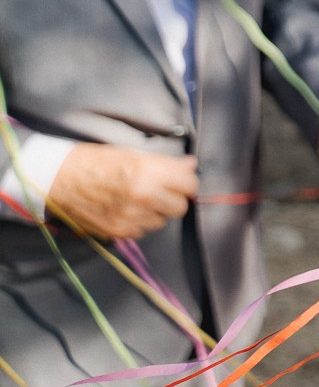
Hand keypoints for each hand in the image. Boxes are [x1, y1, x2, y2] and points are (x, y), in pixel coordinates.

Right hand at [44, 144, 197, 239]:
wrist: (58, 179)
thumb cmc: (95, 162)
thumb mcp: (133, 154)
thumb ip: (166, 164)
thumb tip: (191, 165)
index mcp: (148, 173)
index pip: (190, 184)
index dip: (186, 182)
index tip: (179, 180)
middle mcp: (142, 197)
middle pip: (180, 207)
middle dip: (174, 199)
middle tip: (162, 191)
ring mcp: (129, 217)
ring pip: (162, 221)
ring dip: (156, 212)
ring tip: (139, 199)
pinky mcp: (117, 232)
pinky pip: (142, 231)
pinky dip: (139, 222)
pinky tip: (126, 210)